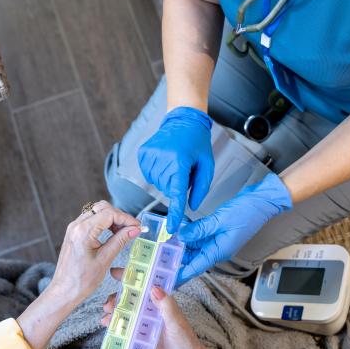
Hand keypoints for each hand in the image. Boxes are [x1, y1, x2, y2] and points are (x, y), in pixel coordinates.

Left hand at [19, 202, 140, 348]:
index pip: (109, 213)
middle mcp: (76, 226)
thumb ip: (120, 240)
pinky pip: (91, 219)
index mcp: (83, 231)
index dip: (126, 218)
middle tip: (132, 229)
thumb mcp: (105, 260)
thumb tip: (135, 229)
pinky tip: (112, 234)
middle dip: (119, 216)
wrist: (63, 291)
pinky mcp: (74, 232)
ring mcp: (73, 228)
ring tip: (123, 232)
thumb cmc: (81, 281)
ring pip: (97, 211)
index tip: (138, 227)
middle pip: (102, 207)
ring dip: (112, 218)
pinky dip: (104, 222)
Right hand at [102, 279, 222, 348]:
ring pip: (126, 314)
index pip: (145, 286)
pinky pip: (126, 329)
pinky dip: (116, 327)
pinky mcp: (141, 338)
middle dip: (117, 299)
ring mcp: (146, 325)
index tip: (114, 272)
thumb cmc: (187, 344)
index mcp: (161, 303)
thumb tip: (154, 287)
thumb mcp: (176, 324)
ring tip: (105, 319)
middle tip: (108, 305)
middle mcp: (152, 311)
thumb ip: (166, 306)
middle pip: (131, 300)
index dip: (130, 277)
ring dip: (114, 313)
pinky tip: (108, 328)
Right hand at [138, 106, 213, 233]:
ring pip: (157, 183)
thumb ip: (200, 188)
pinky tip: (164, 160)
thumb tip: (190, 206)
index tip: (171, 228)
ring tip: (174, 162)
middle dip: (176, 185)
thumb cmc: (197, 143)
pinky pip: (149, 174)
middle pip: (167, 189)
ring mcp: (150, 156)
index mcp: (179, 162)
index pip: (176, 194)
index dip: (175, 213)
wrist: (183, 120)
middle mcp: (162, 159)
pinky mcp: (143, 153)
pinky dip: (158, 172)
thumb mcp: (207, 165)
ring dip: (167, 178)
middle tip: (184, 169)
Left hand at [177, 173, 291, 283]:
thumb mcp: (219, 220)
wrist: (263, 201)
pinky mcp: (218, 230)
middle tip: (160, 255)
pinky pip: (201, 235)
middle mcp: (218, 248)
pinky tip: (180, 229)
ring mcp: (218, 239)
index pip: (196, 267)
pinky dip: (191, 233)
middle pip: (193, 257)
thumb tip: (181, 236)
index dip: (181, 275)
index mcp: (219, 251)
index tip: (169, 280)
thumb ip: (199, 229)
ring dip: (183, 244)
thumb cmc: (247, 212)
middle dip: (178, 257)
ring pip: (196, 246)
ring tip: (166, 242)